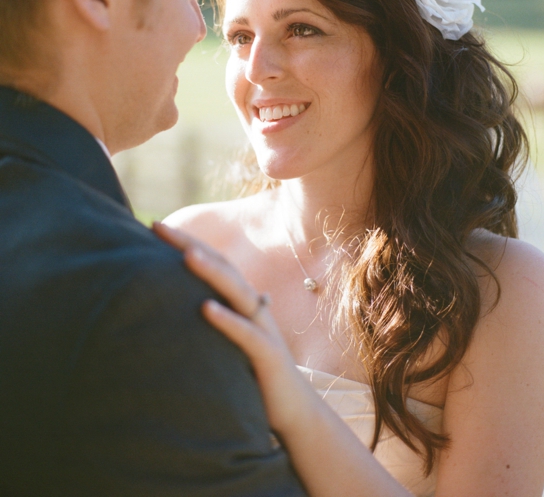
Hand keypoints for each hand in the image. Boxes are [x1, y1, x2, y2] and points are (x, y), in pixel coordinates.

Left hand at [154, 221, 409, 496]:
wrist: (294, 411)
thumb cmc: (255, 375)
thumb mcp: (232, 341)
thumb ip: (218, 319)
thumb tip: (191, 301)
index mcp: (241, 301)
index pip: (212, 262)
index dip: (186, 242)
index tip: (153, 227)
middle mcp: (253, 306)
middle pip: (222, 266)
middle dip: (190, 245)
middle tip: (158, 227)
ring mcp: (262, 328)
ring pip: (236, 291)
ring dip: (211, 272)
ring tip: (186, 256)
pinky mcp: (268, 355)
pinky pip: (247, 334)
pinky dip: (228, 320)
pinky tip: (206, 309)